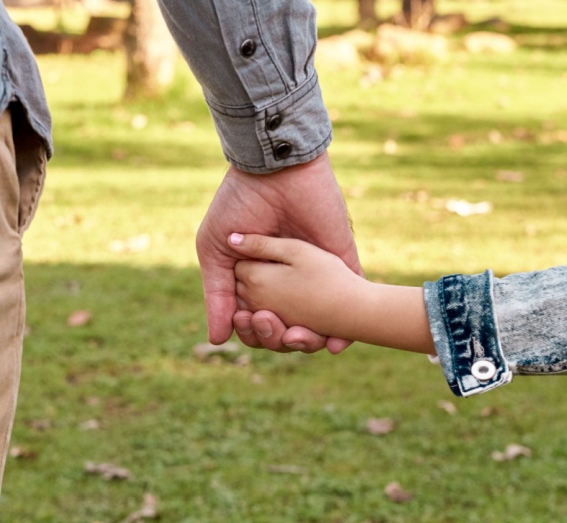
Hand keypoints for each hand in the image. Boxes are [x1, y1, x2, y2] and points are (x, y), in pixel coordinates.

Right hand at [196, 152, 361, 352]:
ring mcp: (316, 274)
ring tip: (295, 337)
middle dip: (276, 338)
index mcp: (257, 280)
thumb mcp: (217, 252)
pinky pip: (350, 301)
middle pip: (285, 331)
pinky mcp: (342, 262)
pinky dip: (347, 331)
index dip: (251, 332)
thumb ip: (217, 295)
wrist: (274, 171)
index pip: (256, 323)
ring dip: (307, 342)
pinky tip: (338, 345)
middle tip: (269, 324)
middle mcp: (287, 283)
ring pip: (317, 326)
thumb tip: (218, 340)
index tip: (247, 321)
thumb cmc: (239, 204)